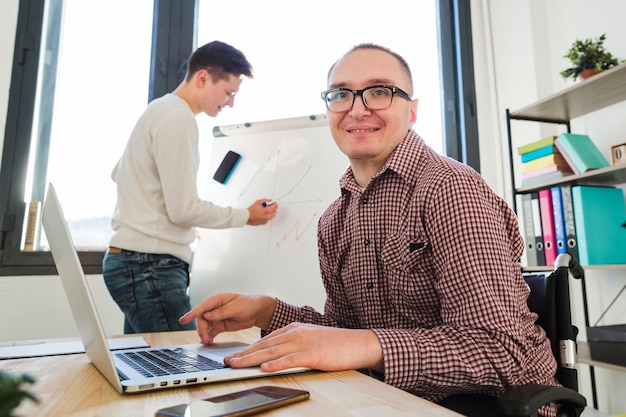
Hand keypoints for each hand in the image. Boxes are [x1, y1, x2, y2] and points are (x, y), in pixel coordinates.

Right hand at [179, 292, 276, 344]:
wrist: (259, 311)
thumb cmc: (249, 304)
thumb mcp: (236, 307)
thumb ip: (221, 312)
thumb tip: (206, 315)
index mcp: (217, 299)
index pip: (202, 306)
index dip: (192, 313)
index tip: (183, 320)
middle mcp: (214, 308)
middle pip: (202, 319)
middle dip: (201, 329)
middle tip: (204, 339)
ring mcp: (217, 317)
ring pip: (205, 326)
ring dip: (204, 334)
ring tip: (207, 342)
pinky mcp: (220, 325)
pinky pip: (211, 331)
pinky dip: (209, 337)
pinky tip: (208, 342)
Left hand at [224, 323, 383, 373]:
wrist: (358, 343)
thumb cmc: (336, 344)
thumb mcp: (310, 339)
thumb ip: (293, 345)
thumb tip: (275, 357)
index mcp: (294, 329)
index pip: (265, 340)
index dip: (247, 349)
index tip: (233, 356)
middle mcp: (295, 333)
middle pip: (264, 346)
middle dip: (243, 354)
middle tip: (226, 361)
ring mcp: (304, 342)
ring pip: (272, 352)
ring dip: (252, 359)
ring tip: (236, 365)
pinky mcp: (313, 354)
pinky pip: (291, 360)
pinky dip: (276, 364)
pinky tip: (264, 369)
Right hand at [246, 199, 277, 225]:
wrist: (247, 217)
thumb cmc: (251, 210)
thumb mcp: (258, 202)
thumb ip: (265, 200)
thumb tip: (269, 200)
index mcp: (267, 211)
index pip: (275, 207)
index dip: (275, 204)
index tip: (274, 203)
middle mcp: (268, 216)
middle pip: (275, 212)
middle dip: (273, 208)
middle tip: (270, 206)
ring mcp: (266, 220)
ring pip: (272, 216)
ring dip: (271, 212)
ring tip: (266, 210)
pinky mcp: (264, 223)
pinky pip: (268, 219)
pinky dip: (268, 216)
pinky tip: (264, 214)